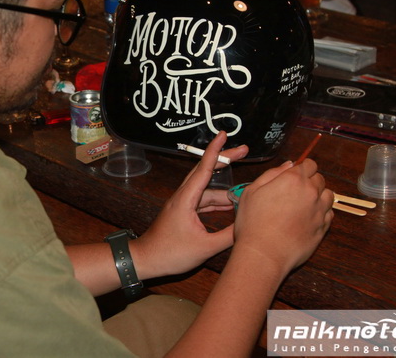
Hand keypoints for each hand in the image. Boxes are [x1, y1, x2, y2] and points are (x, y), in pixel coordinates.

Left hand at [131, 132, 247, 277]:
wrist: (146, 260)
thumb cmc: (170, 253)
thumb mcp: (204, 248)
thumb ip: (228, 236)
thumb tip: (248, 226)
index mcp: (186, 199)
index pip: (204, 169)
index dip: (216, 151)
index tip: (223, 134)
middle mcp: (184, 196)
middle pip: (206, 172)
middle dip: (225, 160)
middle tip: (244, 150)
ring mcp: (183, 204)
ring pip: (207, 189)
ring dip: (225, 188)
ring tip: (245, 188)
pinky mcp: (183, 213)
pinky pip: (204, 201)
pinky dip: (218, 200)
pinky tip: (231, 204)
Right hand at [232, 158, 332, 273]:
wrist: (264, 253)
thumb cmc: (253, 222)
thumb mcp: (252, 191)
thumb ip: (272, 174)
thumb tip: (289, 165)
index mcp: (293, 179)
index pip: (310, 164)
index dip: (302, 168)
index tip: (295, 175)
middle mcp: (311, 192)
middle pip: (320, 178)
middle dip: (310, 181)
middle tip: (295, 192)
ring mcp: (319, 211)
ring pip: (328, 195)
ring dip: (319, 195)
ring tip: (304, 204)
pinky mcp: (323, 228)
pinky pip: (329, 214)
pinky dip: (322, 212)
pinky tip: (308, 218)